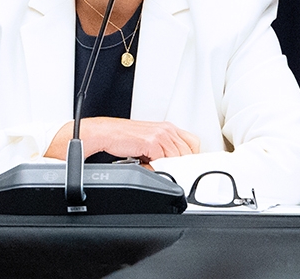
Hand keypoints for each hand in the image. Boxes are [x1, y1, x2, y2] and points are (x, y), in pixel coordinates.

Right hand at [45, 117, 199, 161]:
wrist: (106, 133)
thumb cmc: (124, 138)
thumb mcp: (149, 142)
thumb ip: (163, 150)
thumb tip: (173, 168)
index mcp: (168, 128)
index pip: (193, 143)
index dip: (191, 158)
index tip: (187, 168)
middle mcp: (166, 129)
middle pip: (188, 153)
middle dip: (181, 166)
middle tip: (169, 172)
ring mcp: (160, 135)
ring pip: (177, 158)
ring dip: (168, 168)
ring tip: (155, 168)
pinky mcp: (151, 142)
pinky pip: (163, 161)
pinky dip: (157, 169)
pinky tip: (148, 166)